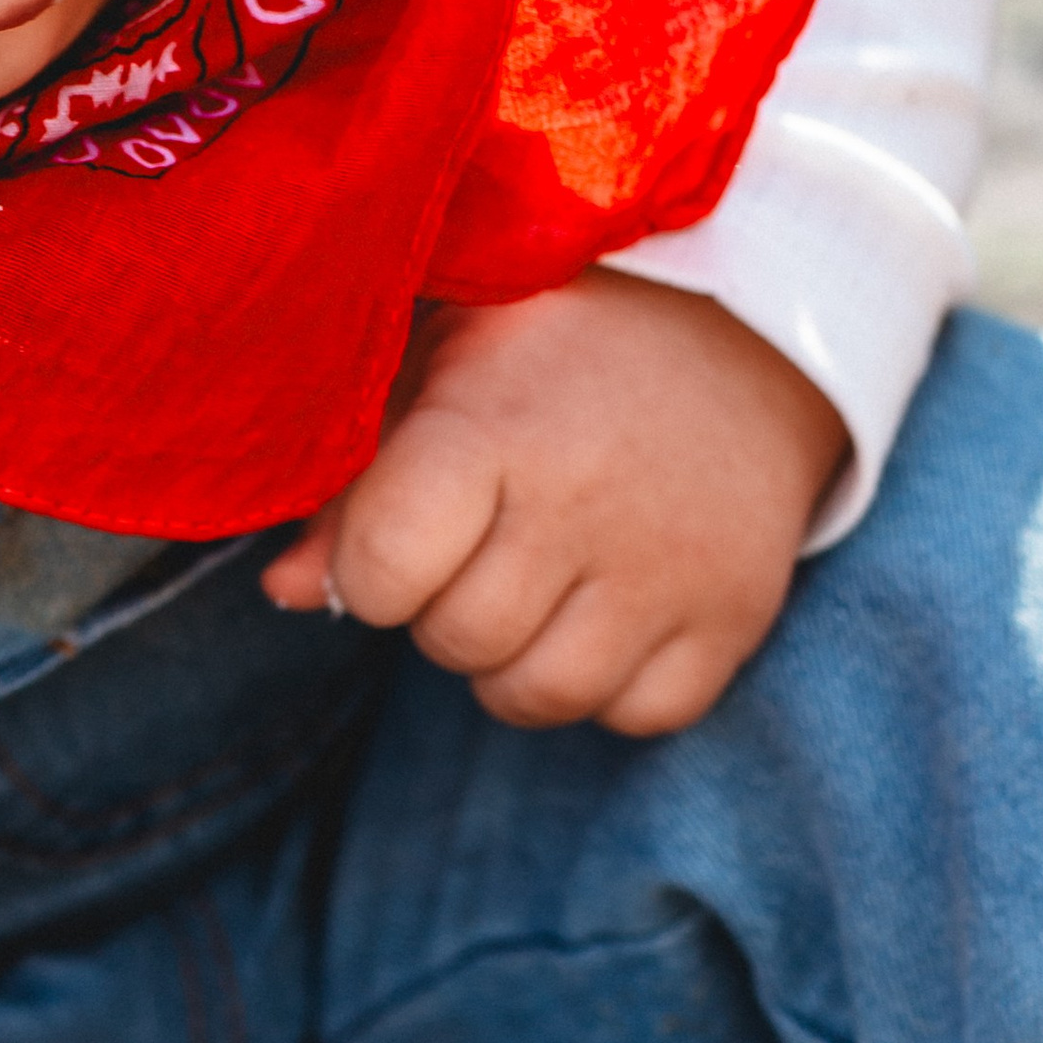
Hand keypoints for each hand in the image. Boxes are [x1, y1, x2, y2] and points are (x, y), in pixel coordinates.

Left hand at [262, 269, 848, 735]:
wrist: (755, 326)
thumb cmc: (565, 344)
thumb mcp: (444, 365)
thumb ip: (355, 479)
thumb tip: (287, 594)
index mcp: (500, 423)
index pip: (387, 567)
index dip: (374, 568)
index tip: (403, 532)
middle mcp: (586, 504)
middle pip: (457, 642)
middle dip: (444, 610)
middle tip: (484, 545)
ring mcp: (669, 572)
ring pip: (539, 698)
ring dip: (516, 662)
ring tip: (538, 586)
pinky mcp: (733, 620)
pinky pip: (636, 716)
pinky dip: (611, 685)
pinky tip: (613, 610)